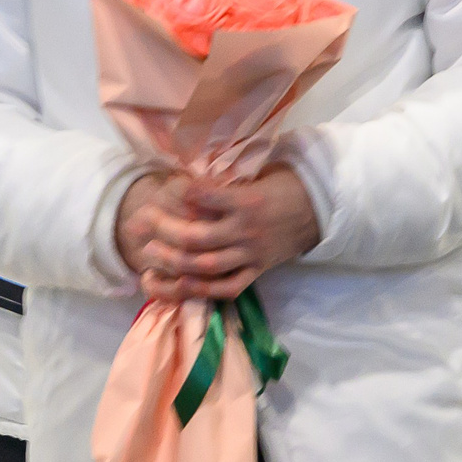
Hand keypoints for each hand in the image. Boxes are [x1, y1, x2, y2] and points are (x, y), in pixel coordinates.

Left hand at [116, 165, 320, 303]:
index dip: (178, 192)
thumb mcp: (261, 171)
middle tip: (140, 223)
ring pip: (205, 266)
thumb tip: (190, 172)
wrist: (321, 210)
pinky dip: (200, 290)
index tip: (163, 188)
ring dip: (172, 262)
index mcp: (247, 200)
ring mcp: (252, 255)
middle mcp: (246, 231)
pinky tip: (176, 285)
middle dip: (162, 231)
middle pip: (195, 237)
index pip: (204, 197)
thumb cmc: (286, 185)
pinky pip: (227, 288)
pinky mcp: (257, 271)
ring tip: (149, 256)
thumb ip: (227, 177)